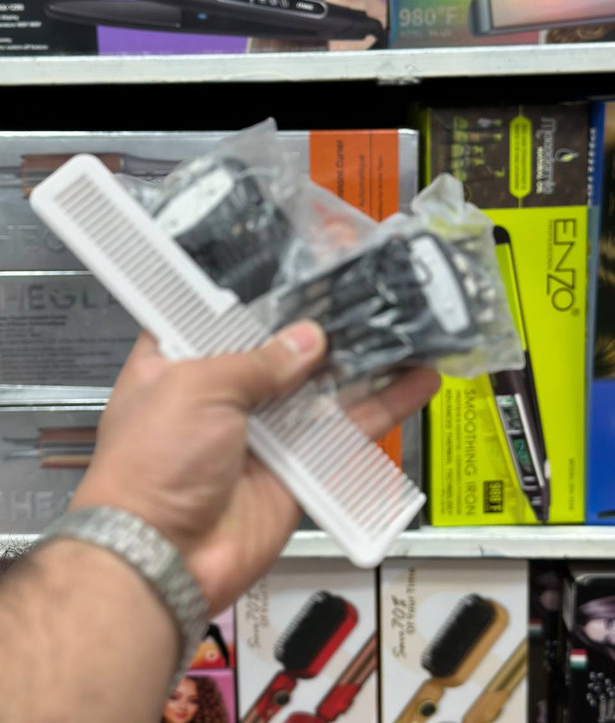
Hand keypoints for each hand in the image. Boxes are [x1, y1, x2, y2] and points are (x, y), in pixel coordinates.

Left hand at [69, 322, 439, 614]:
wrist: (165, 558)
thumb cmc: (151, 467)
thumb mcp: (197, 387)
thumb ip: (257, 360)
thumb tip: (307, 340)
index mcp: (180, 364)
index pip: (221, 314)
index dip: (258, 293)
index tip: (299, 268)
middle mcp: (222, 394)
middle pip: (280, 348)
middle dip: (320, 324)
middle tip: (364, 292)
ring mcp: (263, 429)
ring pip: (322, 387)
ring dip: (362, 361)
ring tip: (402, 328)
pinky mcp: (298, 465)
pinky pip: (346, 431)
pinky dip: (382, 407)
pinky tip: (415, 382)